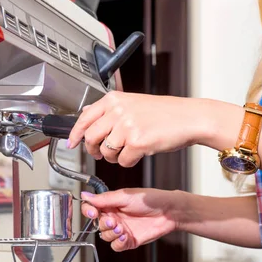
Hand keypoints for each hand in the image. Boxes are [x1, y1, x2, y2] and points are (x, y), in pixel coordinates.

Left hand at [67, 91, 212, 166]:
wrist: (190, 118)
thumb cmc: (165, 113)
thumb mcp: (132, 103)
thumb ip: (108, 109)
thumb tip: (85, 113)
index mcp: (114, 100)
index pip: (84, 118)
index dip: (75, 134)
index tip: (71, 143)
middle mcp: (118, 111)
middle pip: (91, 137)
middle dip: (93, 150)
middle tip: (100, 154)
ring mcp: (127, 127)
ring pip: (106, 152)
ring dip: (114, 157)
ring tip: (127, 150)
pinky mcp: (137, 142)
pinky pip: (122, 161)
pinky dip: (129, 162)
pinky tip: (139, 153)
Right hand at [80, 188, 181, 250]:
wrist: (168, 212)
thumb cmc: (150, 199)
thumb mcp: (125, 196)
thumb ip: (104, 199)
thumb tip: (85, 195)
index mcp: (111, 204)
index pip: (91, 208)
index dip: (89, 212)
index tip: (94, 213)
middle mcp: (114, 217)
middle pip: (97, 225)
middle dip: (104, 224)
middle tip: (114, 221)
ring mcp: (121, 230)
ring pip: (105, 237)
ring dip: (112, 234)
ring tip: (122, 229)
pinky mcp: (129, 241)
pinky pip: (116, 246)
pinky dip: (119, 243)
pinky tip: (126, 236)